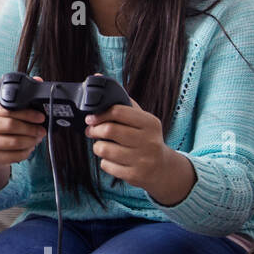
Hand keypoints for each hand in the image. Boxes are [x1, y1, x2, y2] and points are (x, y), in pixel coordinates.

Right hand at [0, 75, 46, 170]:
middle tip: (41, 130)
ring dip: (30, 141)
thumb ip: (17, 95)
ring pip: (12, 142)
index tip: (40, 117)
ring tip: (37, 138)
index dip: (27, 113)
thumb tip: (37, 80)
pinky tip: (28, 147)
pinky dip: (24, 152)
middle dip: (30, 128)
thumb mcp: (0, 107)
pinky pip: (12, 156)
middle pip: (9, 126)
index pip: (6, 109)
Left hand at [82, 72, 171, 192]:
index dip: (100, 114)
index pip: (119, 111)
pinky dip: (105, 162)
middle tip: (90, 131)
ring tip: (102, 145)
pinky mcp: (135, 175)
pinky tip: (113, 160)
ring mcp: (143, 159)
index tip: (91, 117)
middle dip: (94, 130)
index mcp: (150, 123)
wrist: (162, 168)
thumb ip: (121, 101)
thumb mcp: (141, 119)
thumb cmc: (145, 138)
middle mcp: (149, 140)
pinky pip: (107, 166)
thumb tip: (97, 77)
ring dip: (98, 147)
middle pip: (109, 131)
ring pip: (104, 149)